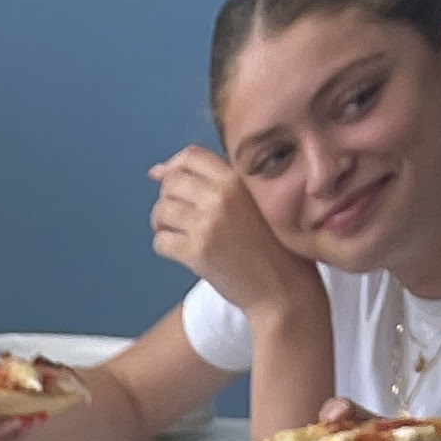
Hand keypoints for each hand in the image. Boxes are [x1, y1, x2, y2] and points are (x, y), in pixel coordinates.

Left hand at [151, 142, 318, 321]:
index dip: (171, 168)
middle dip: (166, 198)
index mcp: (236, 177)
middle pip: (170, 183)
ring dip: (162, 223)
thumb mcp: (252, 197)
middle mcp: (221, 195)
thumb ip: (218, 182)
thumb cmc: (268, 242)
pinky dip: (164, 246)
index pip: (190, 157)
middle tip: (177, 215)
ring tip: (177, 233)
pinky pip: (161, 242)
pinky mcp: (197, 252)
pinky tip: (180, 251)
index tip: (164, 180)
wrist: (282, 283)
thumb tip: (158, 170)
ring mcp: (208, 223)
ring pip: (161, 211)